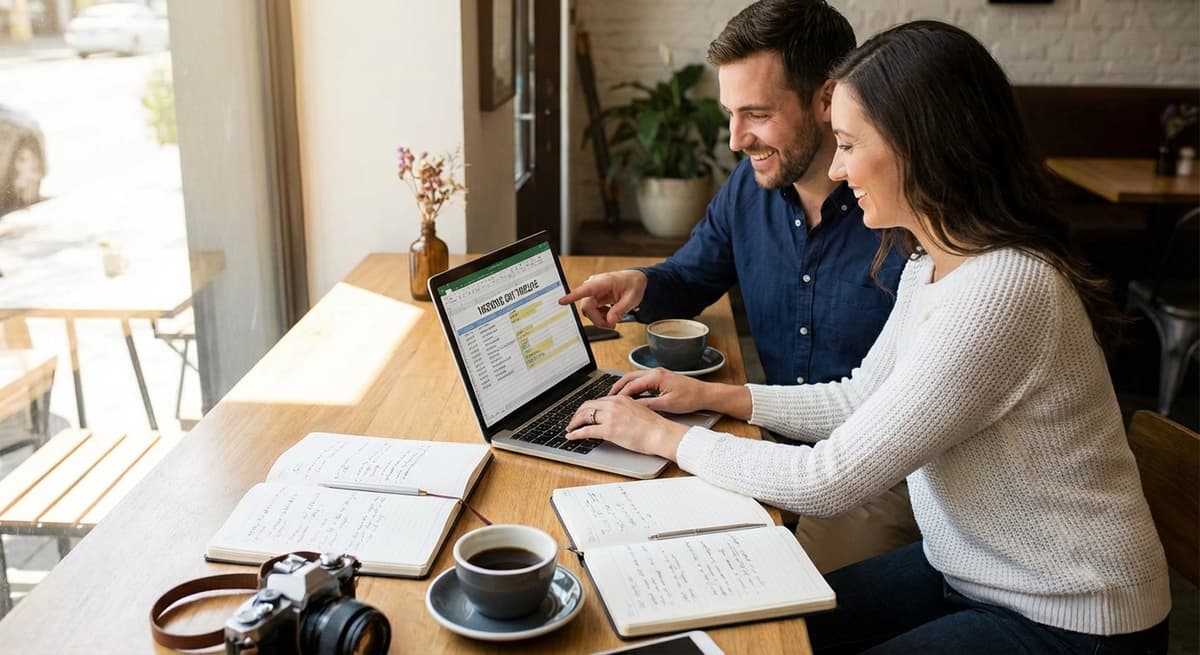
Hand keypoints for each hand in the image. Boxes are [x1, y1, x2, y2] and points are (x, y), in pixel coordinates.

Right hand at [558, 270, 647, 327]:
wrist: (635, 280)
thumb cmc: (633, 284)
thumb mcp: (632, 298)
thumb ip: (620, 310)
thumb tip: (610, 321)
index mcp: (603, 282)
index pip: (585, 290)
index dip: (572, 296)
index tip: (562, 301)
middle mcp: (594, 286)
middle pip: (587, 307)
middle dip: (598, 320)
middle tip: (612, 325)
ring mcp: (592, 292)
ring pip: (588, 311)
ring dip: (600, 318)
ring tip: (613, 317)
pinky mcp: (592, 297)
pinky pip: (591, 311)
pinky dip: (601, 316)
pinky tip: (610, 313)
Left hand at [565, 395, 687, 459]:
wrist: (661, 434)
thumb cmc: (655, 426)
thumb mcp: (639, 411)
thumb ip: (626, 410)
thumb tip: (618, 417)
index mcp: (621, 399)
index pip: (599, 401)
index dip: (589, 408)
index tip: (585, 414)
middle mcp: (614, 404)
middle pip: (588, 405)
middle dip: (577, 413)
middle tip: (573, 421)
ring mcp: (610, 417)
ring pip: (584, 416)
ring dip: (574, 422)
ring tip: (570, 428)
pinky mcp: (609, 430)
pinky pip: (587, 430)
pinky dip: (576, 433)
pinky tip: (572, 436)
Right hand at [608, 368, 713, 415]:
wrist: (705, 394)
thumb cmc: (690, 398)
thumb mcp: (667, 405)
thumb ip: (647, 404)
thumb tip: (632, 407)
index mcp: (656, 377)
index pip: (631, 385)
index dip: (620, 394)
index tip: (611, 402)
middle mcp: (655, 372)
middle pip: (629, 377)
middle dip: (617, 387)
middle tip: (607, 397)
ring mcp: (658, 373)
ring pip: (635, 377)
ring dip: (625, 386)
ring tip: (616, 396)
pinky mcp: (661, 377)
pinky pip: (642, 379)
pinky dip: (633, 386)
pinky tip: (630, 394)